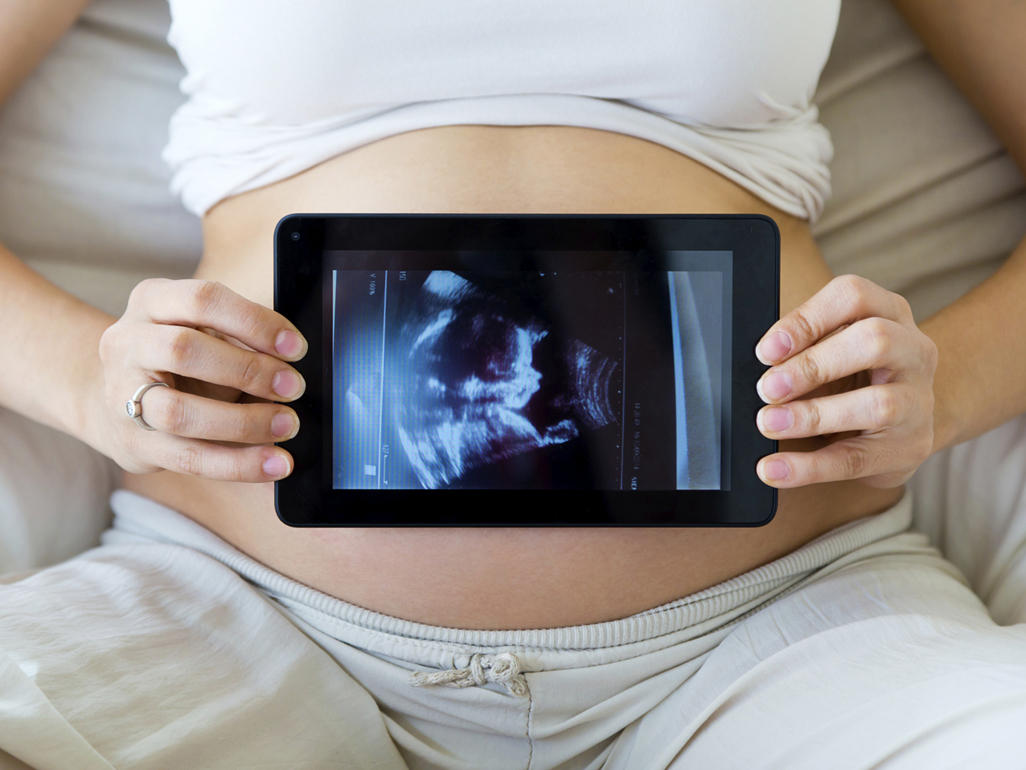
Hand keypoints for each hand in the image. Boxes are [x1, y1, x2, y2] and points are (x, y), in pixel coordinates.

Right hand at [96, 278, 306, 481]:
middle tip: (293, 387)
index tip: (295, 347)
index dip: (253, 322)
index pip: (202, 299)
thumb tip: (293, 362)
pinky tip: (273, 464)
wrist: (120, 398)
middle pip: (183, 350)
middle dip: (248, 369)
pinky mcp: (132, 443)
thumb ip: (242, 339)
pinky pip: (188, 457)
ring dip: (243, 422)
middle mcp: (127, 342)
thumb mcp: (207, 331)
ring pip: (179, 412)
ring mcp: (121, 395)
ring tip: (286, 426)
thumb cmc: (183, 359)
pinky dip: (238, 464)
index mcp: (152, 301)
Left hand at [753, 274, 937, 488]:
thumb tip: (758, 366)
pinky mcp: (908, 447)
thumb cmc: (855, 377)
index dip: (806, 320)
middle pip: (875, 341)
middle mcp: (913, 350)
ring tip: (769, 423)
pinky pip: (856, 459)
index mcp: (889, 312)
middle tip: (767, 388)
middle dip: (814, 365)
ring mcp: (918, 400)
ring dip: (813, 415)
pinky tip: (774, 469)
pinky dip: (808, 467)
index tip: (766, 351)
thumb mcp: (832, 349)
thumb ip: (801, 348)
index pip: (854, 297)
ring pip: (876, 403)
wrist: (901, 424)